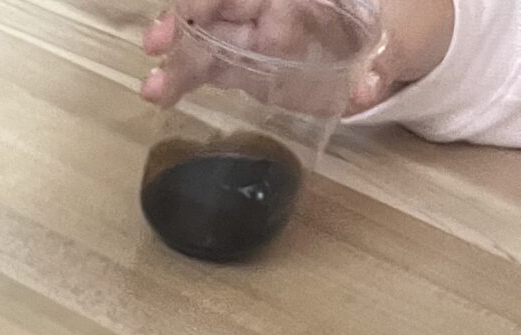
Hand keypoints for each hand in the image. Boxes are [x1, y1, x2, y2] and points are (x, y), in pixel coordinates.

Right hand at [141, 0, 449, 111]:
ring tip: (152, 88)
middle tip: (157, 43)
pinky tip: (159, 93)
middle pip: (224, 5)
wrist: (412, 46)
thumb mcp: (413, 32)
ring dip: (179, 59)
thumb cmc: (415, 21)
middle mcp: (280, 3)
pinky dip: (187, 78)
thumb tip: (366, 87)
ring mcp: (264, 32)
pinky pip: (215, 65)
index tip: (201, 8)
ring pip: (212, 37)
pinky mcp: (255, 65)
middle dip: (188, 18)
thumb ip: (389, 58)